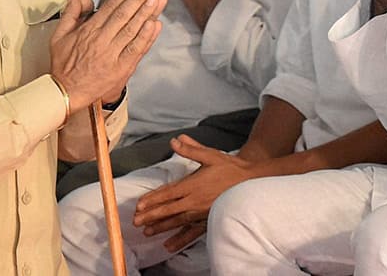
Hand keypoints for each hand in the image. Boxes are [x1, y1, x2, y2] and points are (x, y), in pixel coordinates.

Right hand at [50, 0, 166, 112]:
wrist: (66, 93)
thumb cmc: (64, 65)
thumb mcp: (59, 36)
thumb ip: (71, 13)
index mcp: (89, 30)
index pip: (111, 6)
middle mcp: (102, 40)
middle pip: (124, 14)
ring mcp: (113, 55)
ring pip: (132, 30)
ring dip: (146, 13)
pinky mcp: (121, 68)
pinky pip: (136, 50)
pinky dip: (146, 37)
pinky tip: (155, 24)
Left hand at [134, 135, 260, 251]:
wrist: (250, 181)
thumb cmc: (229, 167)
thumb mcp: (210, 155)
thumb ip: (190, 149)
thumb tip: (175, 140)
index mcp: (193, 184)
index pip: (168, 193)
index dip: (153, 199)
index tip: (139, 205)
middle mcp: (195, 201)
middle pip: (169, 210)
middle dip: (151, 216)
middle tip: (136, 222)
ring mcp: (201, 213)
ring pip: (177, 222)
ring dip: (161, 227)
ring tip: (147, 232)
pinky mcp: (209, 220)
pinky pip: (192, 232)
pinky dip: (180, 239)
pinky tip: (170, 245)